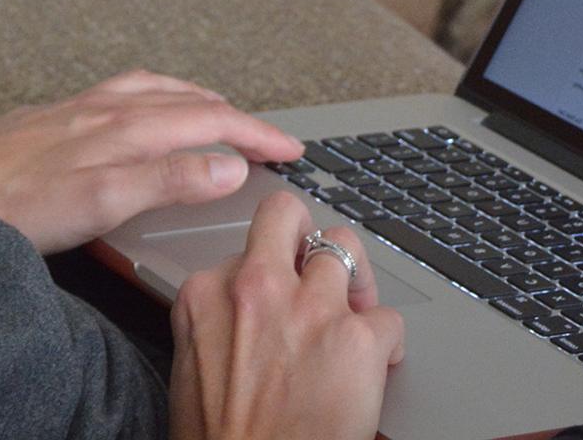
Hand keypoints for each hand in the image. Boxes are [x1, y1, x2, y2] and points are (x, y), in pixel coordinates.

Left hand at [0, 70, 301, 253]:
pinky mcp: (47, 118)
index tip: (290, 149)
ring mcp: (74, 109)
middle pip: (186, 99)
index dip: (256, 134)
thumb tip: (229, 165)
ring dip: (193, 99)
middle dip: (235, 115)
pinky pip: (117, 93)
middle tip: (267, 135)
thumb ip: (169, 180)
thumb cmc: (14, 209)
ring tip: (215, 110)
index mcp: (125, 126)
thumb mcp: (103, 203)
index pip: (210, 122)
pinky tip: (136, 112)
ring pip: (151, 89)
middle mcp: (103, 108)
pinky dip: (151, 97)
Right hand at [169, 192, 403, 439]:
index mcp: (206, 294)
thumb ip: (217, 320)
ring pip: (346, 247)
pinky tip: (375, 369)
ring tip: (355, 315)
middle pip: (288, 214)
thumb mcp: (194, 367)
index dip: (267, 275)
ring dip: (353, 281)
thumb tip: (242, 310)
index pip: (243, 248)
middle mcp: (256, 288)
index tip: (279, 291)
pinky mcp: (357, 339)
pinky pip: (389, 319)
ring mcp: (309, 308)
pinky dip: (387, 344)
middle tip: (319, 270)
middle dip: (306, 237)